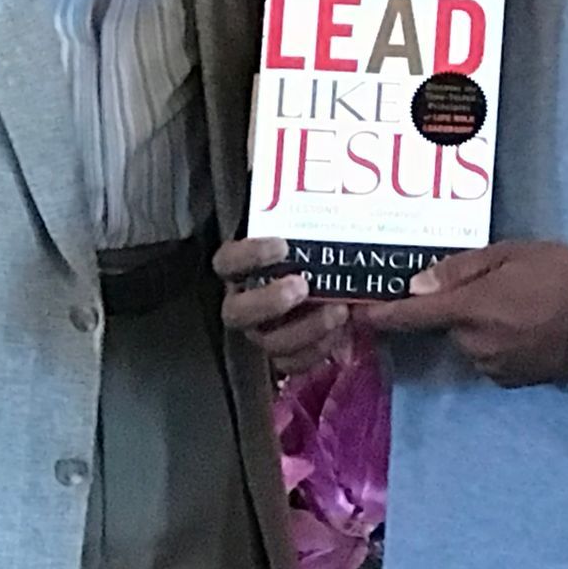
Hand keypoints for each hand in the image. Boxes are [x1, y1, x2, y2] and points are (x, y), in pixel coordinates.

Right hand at [214, 236, 349, 374]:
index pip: (226, 262)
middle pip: (237, 312)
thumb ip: (307, 227)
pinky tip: (341, 334)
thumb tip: (333, 204)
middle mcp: (243, 304)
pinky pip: (290, 365)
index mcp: (239, 270)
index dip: (249, 255)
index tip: (282, 245)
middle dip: (270, 301)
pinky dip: (316, 351)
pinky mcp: (281, 356)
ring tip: (339, 312)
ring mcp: (260, 333)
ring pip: (267, 343)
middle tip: (303, 286)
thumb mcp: (305, 235)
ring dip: (305, 330)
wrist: (329, 286)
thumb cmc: (310, 254)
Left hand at [359, 241, 567, 386]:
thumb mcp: (509, 254)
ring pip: (472, 345)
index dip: (383, 317)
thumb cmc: (560, 273)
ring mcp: (497, 368)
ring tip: (521, 306)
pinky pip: (493, 360)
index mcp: (470, 311)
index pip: (413, 317)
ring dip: (482, 328)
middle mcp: (476, 346)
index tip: (362, 317)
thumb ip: (459, 271)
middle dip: (460, 310)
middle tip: (496, 287)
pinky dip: (501, 345)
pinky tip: (530, 327)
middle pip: (449, 328)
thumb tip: (416, 285)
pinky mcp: (517, 382)